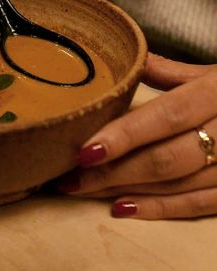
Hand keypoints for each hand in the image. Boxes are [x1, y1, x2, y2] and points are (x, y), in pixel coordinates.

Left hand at [53, 53, 216, 219]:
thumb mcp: (213, 72)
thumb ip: (170, 71)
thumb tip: (127, 61)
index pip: (166, 116)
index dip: (125, 135)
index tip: (84, 150)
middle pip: (165, 158)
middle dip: (112, 171)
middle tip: (68, 179)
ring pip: (177, 184)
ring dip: (126, 190)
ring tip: (83, 191)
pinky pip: (199, 206)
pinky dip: (160, 209)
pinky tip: (123, 209)